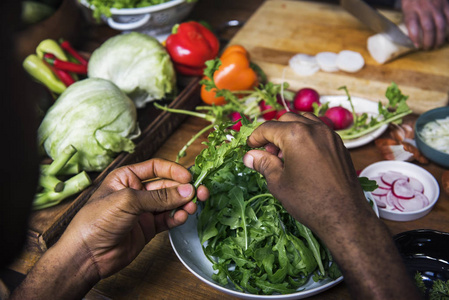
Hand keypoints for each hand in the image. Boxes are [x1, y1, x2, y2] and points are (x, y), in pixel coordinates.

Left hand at [11, 158, 208, 299]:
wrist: (87, 255)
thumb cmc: (97, 220)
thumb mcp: (128, 201)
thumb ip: (160, 197)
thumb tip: (187, 191)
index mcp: (127, 178)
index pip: (156, 168)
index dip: (174, 171)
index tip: (189, 177)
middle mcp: (136, 192)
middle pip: (166, 186)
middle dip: (183, 189)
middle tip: (200, 192)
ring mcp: (143, 211)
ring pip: (170, 203)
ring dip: (183, 203)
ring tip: (194, 206)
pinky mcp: (147, 228)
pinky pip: (167, 219)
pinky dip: (177, 217)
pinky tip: (183, 216)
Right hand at [242, 112, 369, 233]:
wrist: (344, 215)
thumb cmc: (308, 201)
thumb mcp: (278, 183)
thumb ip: (263, 164)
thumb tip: (250, 156)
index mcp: (296, 135)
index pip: (268, 128)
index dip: (255, 137)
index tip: (250, 146)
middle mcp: (314, 128)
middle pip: (286, 119)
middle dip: (273, 132)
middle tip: (267, 152)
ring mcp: (330, 135)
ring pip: (304, 121)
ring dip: (291, 130)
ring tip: (285, 153)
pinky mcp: (339, 144)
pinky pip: (318, 130)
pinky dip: (306, 135)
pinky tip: (301, 156)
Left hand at [402, 0, 448, 48]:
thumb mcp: (406, 6)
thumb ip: (409, 19)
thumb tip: (411, 36)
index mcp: (411, 8)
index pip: (412, 24)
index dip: (414, 37)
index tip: (416, 45)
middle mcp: (424, 8)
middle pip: (428, 27)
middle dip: (428, 41)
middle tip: (427, 48)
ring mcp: (436, 6)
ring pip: (440, 25)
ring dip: (439, 38)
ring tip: (437, 45)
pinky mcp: (445, 4)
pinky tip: (447, 36)